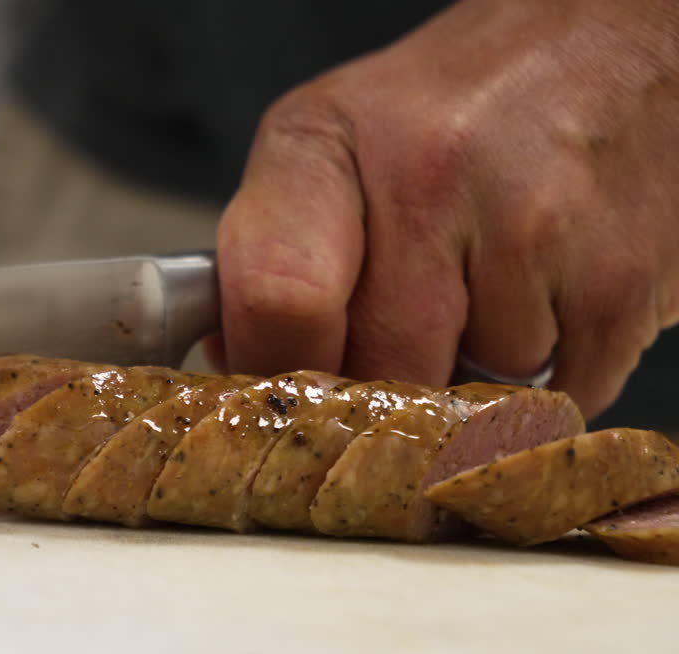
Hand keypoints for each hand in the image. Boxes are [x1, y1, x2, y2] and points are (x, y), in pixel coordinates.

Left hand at [216, 0, 678, 417]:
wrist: (609, 42)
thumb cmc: (456, 105)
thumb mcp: (331, 141)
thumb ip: (274, 251)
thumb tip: (241, 366)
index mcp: (327, 141)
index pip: (277, 298)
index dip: (274, 374)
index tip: (285, 397)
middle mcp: (429, 175)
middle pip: (375, 371)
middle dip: (382, 383)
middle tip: (403, 333)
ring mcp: (535, 226)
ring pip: (467, 398)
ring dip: (472, 376)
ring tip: (490, 282)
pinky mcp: (622, 281)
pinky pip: (556, 400)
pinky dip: (548, 376)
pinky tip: (548, 296)